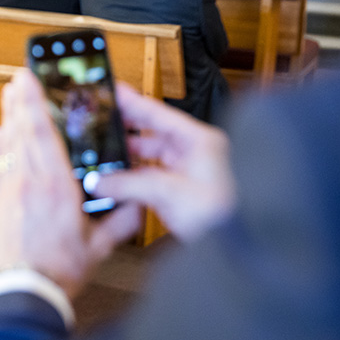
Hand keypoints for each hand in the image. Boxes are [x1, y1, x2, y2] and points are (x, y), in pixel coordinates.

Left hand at [0, 70, 140, 299]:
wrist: (19, 294)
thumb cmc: (56, 273)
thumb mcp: (98, 248)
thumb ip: (120, 222)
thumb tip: (138, 205)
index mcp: (55, 188)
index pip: (43, 133)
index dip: (36, 102)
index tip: (31, 80)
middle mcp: (27, 183)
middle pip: (21, 130)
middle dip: (20, 100)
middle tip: (19, 76)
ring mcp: (7, 191)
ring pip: (6, 143)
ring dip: (8, 116)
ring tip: (10, 94)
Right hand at [93, 83, 235, 241]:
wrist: (240, 248)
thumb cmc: (222, 215)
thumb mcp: (169, 193)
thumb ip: (129, 185)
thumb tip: (99, 181)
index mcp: (199, 141)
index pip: (158, 113)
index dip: (133, 102)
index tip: (112, 91)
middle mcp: (195, 153)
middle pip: (153, 135)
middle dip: (126, 132)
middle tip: (100, 125)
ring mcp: (189, 173)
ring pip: (151, 159)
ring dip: (128, 160)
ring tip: (103, 156)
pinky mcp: (183, 194)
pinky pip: (152, 180)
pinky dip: (134, 180)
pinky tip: (117, 182)